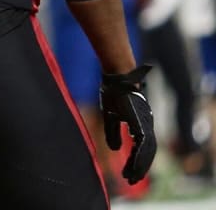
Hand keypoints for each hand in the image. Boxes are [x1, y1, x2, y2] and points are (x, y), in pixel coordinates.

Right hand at [100, 65, 155, 184]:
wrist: (117, 78)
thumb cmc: (114, 94)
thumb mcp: (111, 116)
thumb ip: (113, 133)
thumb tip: (116, 150)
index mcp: (140, 124)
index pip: (142, 148)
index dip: (136, 161)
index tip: (128, 173)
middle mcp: (146, 125)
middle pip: (147, 153)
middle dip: (140, 168)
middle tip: (131, 180)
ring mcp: (145, 123)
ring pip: (147, 150)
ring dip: (140, 165)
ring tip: (132, 177)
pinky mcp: (140, 122)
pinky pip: (142, 143)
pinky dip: (138, 156)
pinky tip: (133, 164)